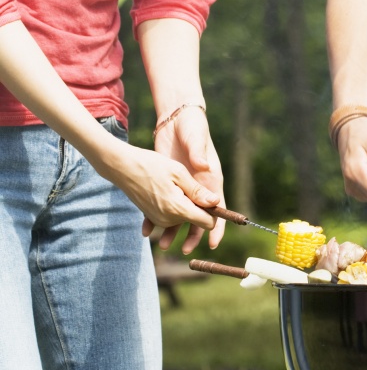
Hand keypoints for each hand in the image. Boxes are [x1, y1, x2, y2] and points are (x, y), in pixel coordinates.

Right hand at [95, 136, 218, 254]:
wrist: (122, 167)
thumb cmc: (152, 165)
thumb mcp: (179, 173)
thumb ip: (198, 191)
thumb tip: (216, 203)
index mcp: (179, 210)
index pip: (208, 224)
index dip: (213, 212)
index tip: (209, 196)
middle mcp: (169, 220)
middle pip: (196, 220)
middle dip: (198, 206)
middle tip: (187, 184)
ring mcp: (159, 220)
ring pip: (184, 218)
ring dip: (185, 205)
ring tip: (174, 184)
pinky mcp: (153, 217)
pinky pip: (170, 216)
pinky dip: (173, 206)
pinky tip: (166, 190)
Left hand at [149, 106, 225, 251]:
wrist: (175, 121)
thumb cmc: (192, 129)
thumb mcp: (196, 142)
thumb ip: (199, 155)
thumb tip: (204, 168)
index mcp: (211, 179)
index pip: (217, 208)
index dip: (217, 226)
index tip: (213, 243)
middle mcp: (198, 187)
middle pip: (198, 217)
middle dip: (192, 234)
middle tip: (185, 249)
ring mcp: (182, 187)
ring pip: (179, 215)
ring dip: (172, 230)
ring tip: (162, 244)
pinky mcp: (168, 185)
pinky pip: (162, 206)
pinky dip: (155, 218)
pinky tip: (147, 229)